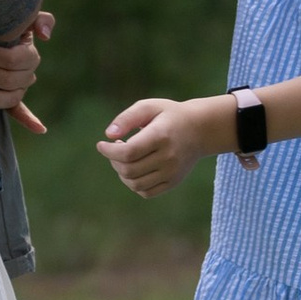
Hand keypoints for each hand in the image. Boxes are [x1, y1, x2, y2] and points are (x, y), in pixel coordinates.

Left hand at [0, 11, 53, 136]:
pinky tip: (40, 129)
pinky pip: (20, 111)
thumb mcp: (20, 14)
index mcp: (30, 55)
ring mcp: (19, 88)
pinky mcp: (10, 98)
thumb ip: (39, 18)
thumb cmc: (1, 22)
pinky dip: (30, 120)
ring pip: (8, 98)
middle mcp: (27, 74)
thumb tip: (45, 37)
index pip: (13, 61)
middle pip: (7, 79)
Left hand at [97, 95, 223, 198]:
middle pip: (129, 170)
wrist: (200, 129)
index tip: (101, 145)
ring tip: (124, 158)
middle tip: (116, 148)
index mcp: (161, 136)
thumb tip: (108, 135)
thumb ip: (127, 118)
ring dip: (122, 173)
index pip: (128, 152)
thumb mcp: (149, 107)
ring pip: (135, 184)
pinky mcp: (173, 182)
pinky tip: (135, 168)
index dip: (109, 151)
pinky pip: (146, 192)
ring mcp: (172, 172)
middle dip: (114, 160)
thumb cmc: (169, 115)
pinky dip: (134, 183)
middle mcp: (168, 157)